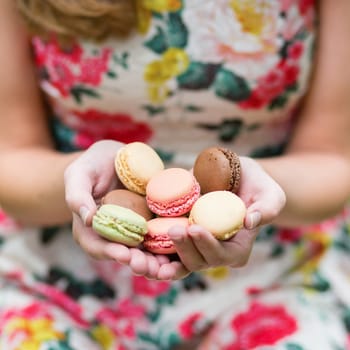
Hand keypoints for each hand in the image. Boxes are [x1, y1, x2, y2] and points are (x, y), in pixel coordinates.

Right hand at [64, 140, 180, 278]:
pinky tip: (179, 245)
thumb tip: (88, 219)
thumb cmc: (92, 165)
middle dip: (137, 263)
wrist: (115, 157)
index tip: (124, 254)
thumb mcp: (79, 174)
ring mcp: (132, 229)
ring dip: (154, 261)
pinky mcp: (150, 222)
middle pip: (123, 254)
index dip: (110, 252)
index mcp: (90, 228)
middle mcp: (112, 233)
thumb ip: (78, 196)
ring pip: (143, 251)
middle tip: (149, 267)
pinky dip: (168, 244)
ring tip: (165, 267)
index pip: (96, 246)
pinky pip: (159, 236)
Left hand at [162, 156, 286, 278]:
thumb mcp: (271, 193)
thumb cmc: (257, 185)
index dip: (208, 246)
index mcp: (237, 249)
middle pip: (196, 262)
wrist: (235, 177)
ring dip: (160, 261)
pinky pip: (163, 248)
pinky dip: (150, 251)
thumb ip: (267, 208)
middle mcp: (214, 252)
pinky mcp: (179, 234)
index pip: (222, 256)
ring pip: (176, 261)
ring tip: (150, 245)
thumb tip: (249, 222)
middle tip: (175, 230)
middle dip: (183, 250)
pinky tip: (137, 246)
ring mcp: (194, 245)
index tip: (196, 228)